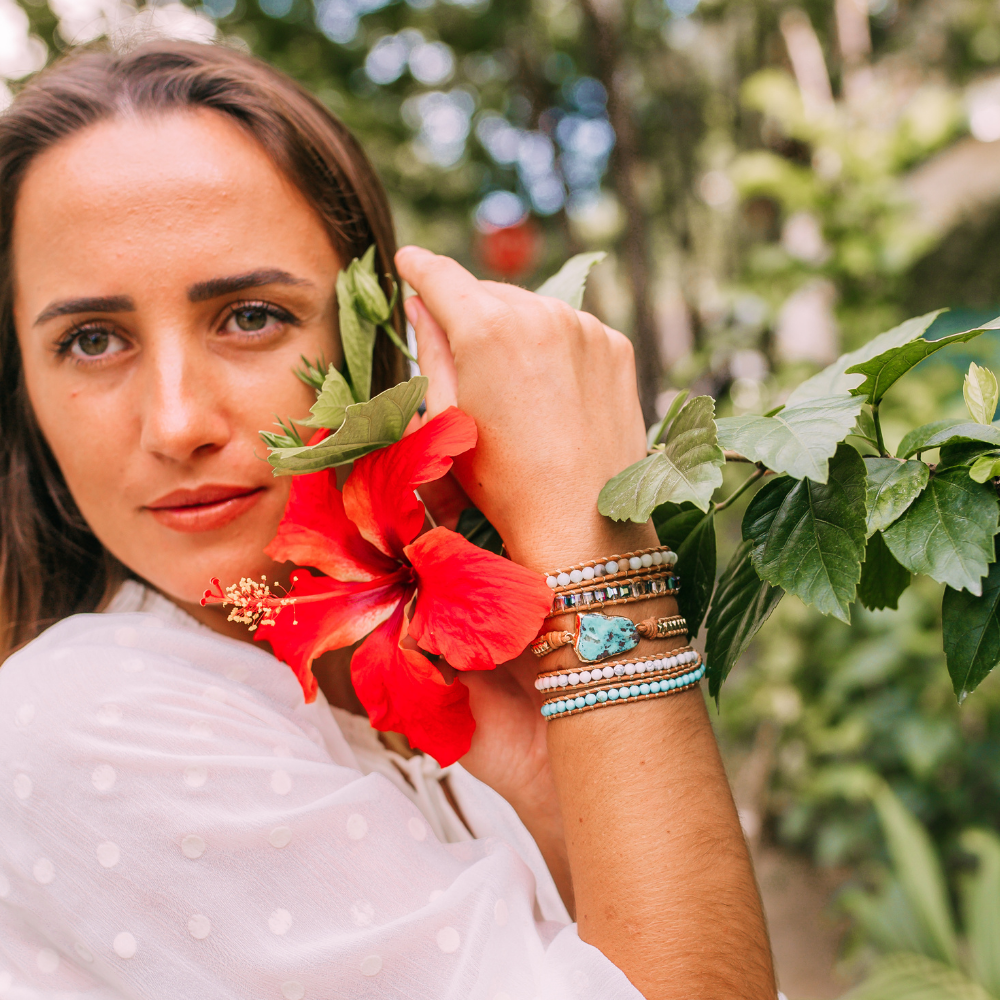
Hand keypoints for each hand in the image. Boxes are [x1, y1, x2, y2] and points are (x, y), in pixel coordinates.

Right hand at [396, 246, 650, 571]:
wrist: (580, 523)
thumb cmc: (501, 479)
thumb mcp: (448, 416)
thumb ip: (431, 349)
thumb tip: (420, 304)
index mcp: (487, 328)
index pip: (441, 276)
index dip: (419, 268)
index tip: (408, 262)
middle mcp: (542, 313)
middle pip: (489, 293)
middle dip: (470, 311)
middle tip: (461, 350)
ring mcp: (586, 327)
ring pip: (533, 310)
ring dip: (515, 329)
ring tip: (512, 385)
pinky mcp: (616, 346)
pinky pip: (572, 330)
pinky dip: (554, 347)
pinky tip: (550, 391)